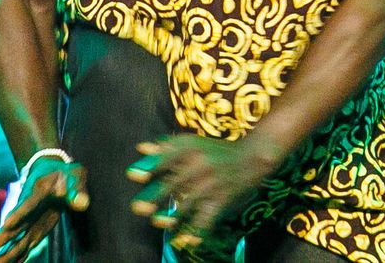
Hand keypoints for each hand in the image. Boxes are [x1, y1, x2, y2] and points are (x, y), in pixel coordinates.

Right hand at [0, 156, 86, 262]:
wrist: (53, 171)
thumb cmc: (66, 175)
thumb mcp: (75, 176)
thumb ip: (78, 190)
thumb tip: (82, 204)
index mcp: (38, 192)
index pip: (28, 204)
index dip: (18, 214)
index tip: (7, 224)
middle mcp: (29, 208)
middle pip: (17, 223)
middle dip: (4, 236)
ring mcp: (29, 220)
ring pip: (17, 237)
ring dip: (7, 250)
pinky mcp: (33, 230)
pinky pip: (23, 244)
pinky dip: (16, 256)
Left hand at [126, 136, 274, 251]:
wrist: (252, 157)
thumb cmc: (216, 150)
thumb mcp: (193, 143)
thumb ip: (166, 146)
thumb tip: (140, 148)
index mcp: (191, 148)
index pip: (167, 157)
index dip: (150, 167)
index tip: (132, 175)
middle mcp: (200, 165)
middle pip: (174, 183)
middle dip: (155, 197)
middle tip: (137, 207)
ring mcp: (211, 184)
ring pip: (188, 203)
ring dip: (172, 215)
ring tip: (157, 222)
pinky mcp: (221, 200)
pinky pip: (207, 219)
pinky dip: (197, 231)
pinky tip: (187, 241)